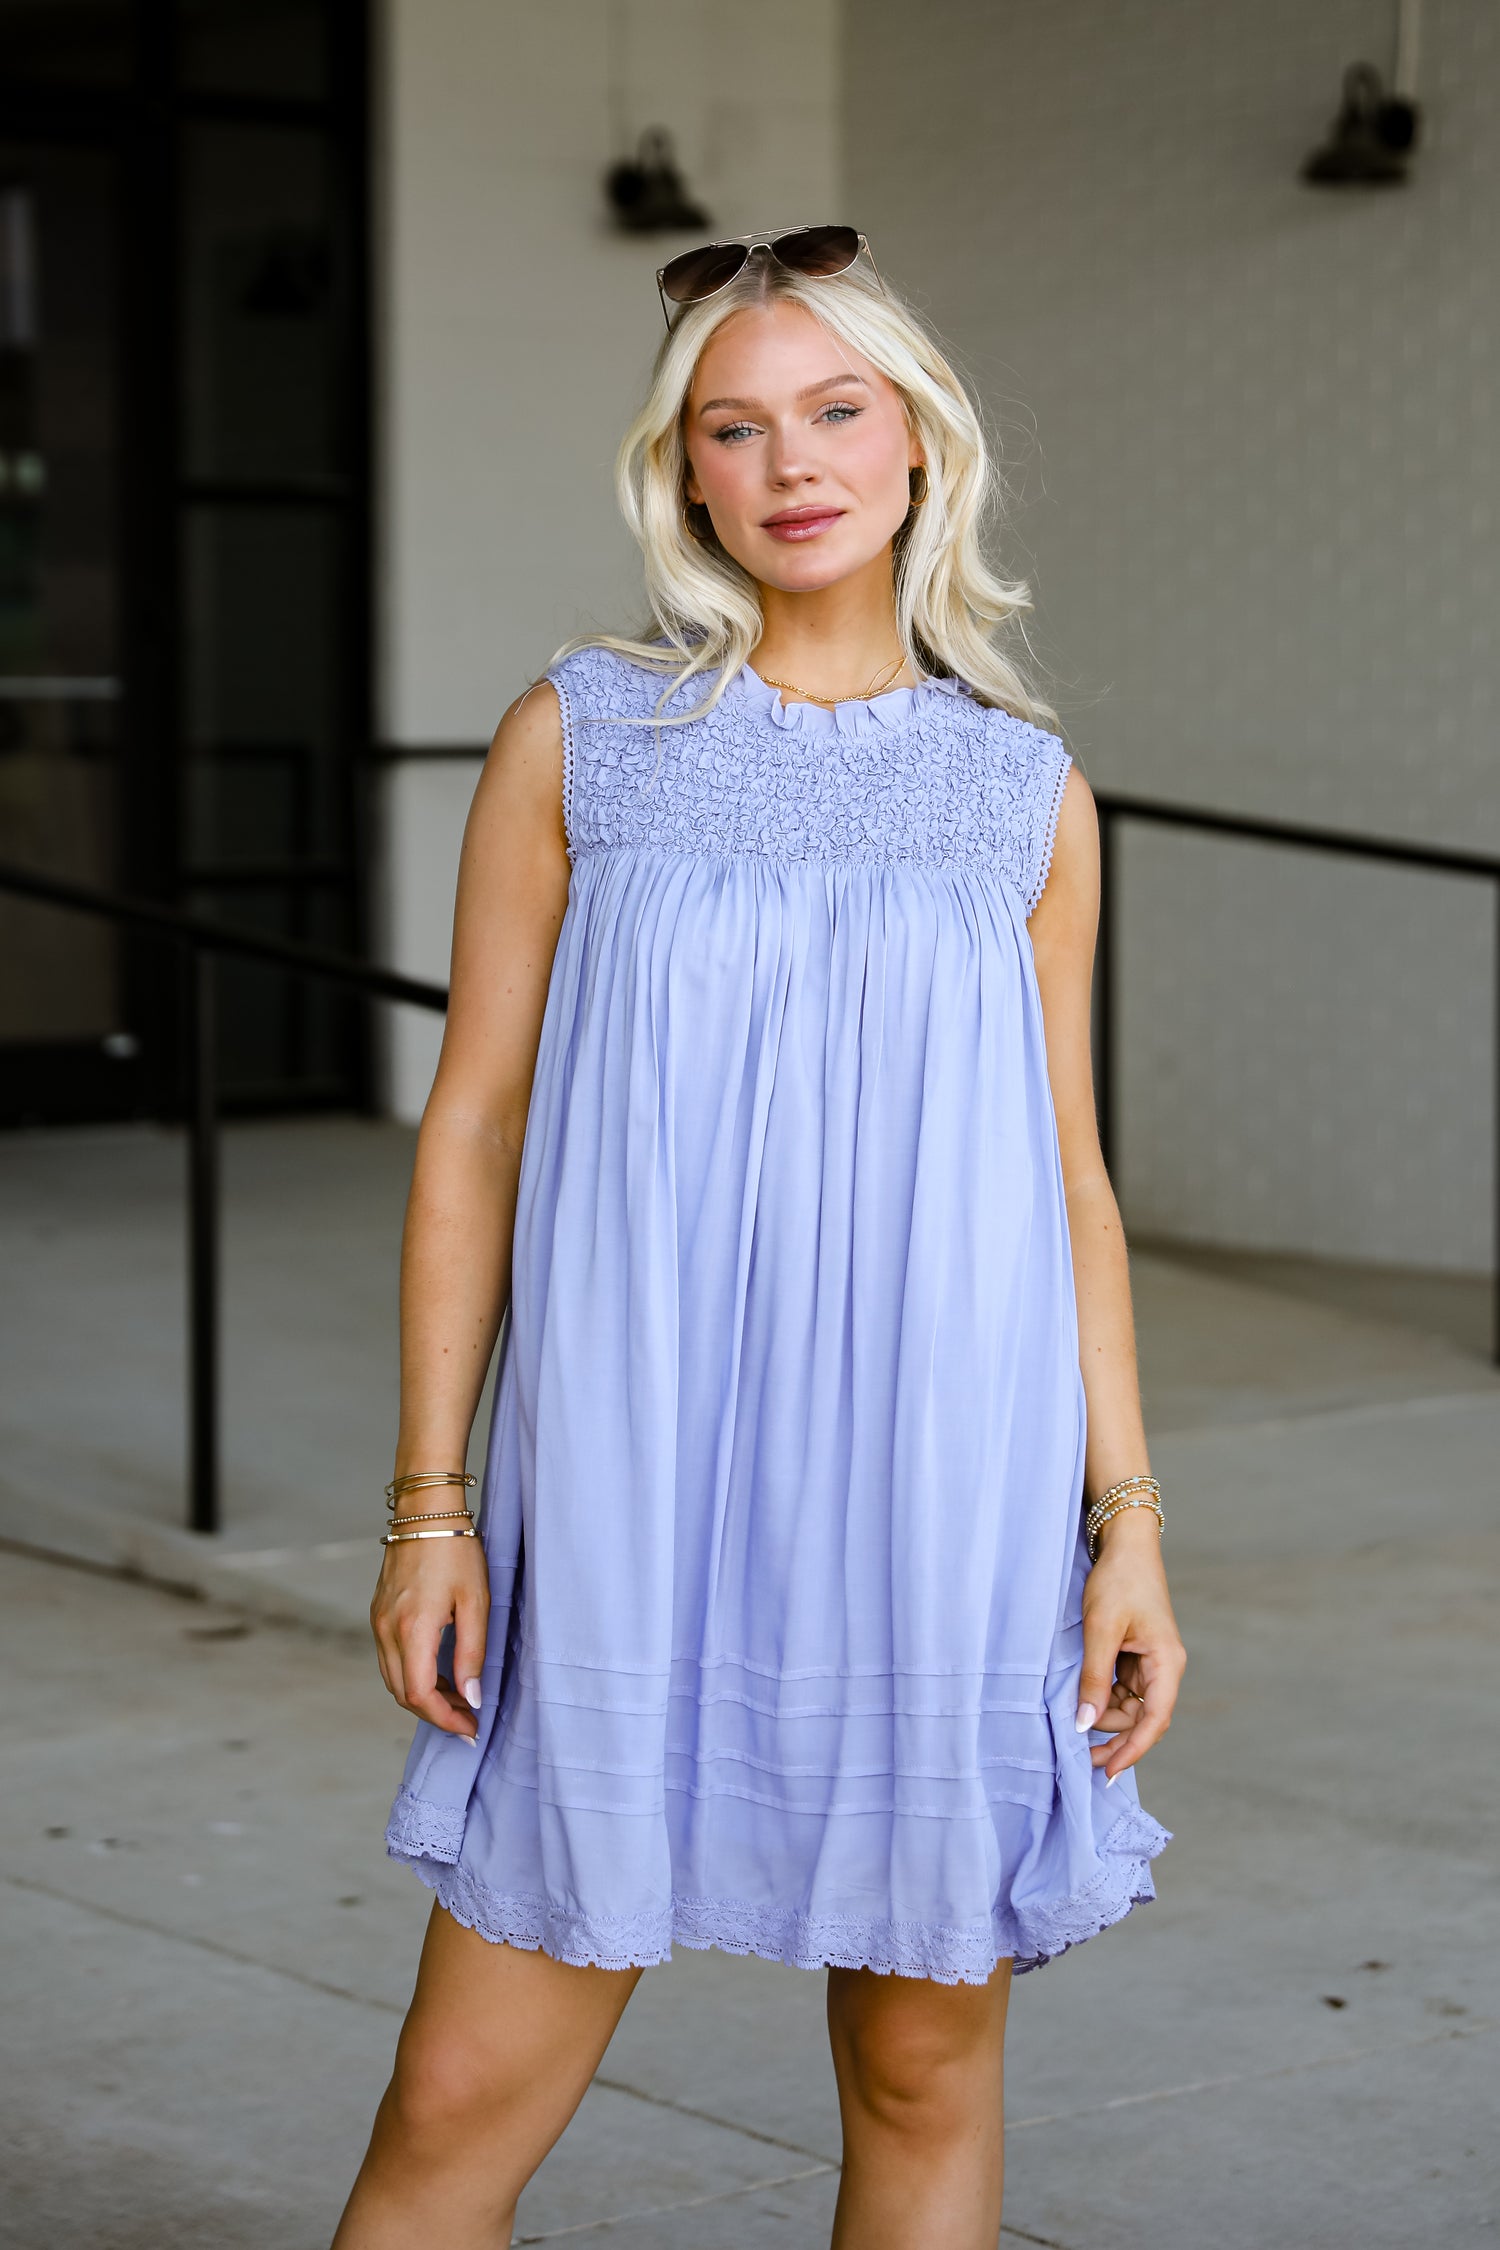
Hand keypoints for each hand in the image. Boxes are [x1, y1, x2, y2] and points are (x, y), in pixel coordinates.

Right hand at [371, 1535, 490, 1744]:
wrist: (425, 1511)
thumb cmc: (456, 1550)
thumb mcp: (476, 1602)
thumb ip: (472, 1653)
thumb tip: (472, 1697)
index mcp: (412, 1629)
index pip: (419, 1696)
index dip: (445, 1720)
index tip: (471, 1728)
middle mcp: (387, 1630)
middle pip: (402, 1694)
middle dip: (435, 1714)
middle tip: (469, 1718)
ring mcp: (378, 1621)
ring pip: (393, 1679)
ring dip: (423, 1696)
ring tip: (459, 1698)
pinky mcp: (379, 1613)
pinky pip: (390, 1658)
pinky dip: (413, 1675)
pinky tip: (439, 1672)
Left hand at [1074, 1508, 1185, 1783]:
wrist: (1124, 1545)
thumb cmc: (1118, 1581)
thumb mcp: (1101, 1630)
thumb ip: (1094, 1678)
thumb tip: (1085, 1724)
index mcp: (1166, 1663)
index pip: (1155, 1720)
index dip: (1133, 1750)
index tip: (1109, 1772)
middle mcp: (1163, 1667)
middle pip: (1144, 1719)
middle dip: (1116, 1739)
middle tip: (1082, 1759)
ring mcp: (1149, 1662)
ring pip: (1131, 1707)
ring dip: (1106, 1718)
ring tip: (1074, 1724)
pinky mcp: (1134, 1655)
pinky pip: (1122, 1689)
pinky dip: (1103, 1699)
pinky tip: (1082, 1704)